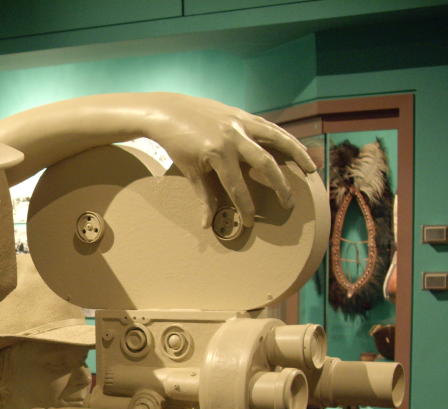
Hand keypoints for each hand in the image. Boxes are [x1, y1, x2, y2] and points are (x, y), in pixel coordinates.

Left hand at [142, 93, 315, 227]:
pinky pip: (269, 127)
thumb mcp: (191, 171)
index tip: (250, 222)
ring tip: (311, 170)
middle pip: (264, 163)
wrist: (171, 111)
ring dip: (297, 154)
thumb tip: (208, 223)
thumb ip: (204, 196)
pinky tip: (296, 148)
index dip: (244, 206)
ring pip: (276, 138)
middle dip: (278, 186)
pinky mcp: (243, 115)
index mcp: (217, 153)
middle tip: (288, 204)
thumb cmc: (178, 144)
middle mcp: (233, 137)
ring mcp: (240, 123)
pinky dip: (285, 137)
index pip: (236, 186)